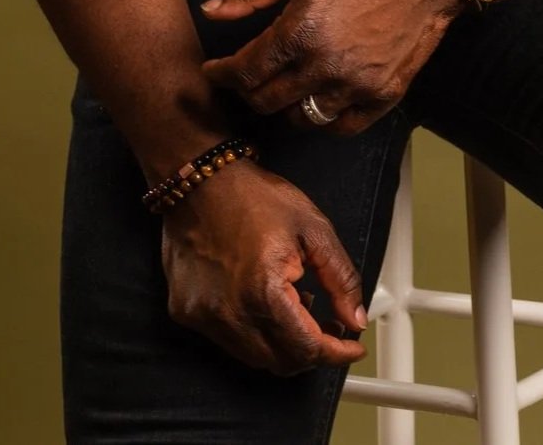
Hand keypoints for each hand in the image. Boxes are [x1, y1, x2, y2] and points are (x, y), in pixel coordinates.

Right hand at [160, 161, 370, 376]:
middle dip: (313, 349)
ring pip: (255, 358)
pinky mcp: (186, 313)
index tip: (352, 345)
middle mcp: (229, 314)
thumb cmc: (253, 196)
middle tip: (331, 324)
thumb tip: (356, 317)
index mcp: (263, 291)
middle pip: (282, 362)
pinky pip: (229, 342)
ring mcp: (203, 317)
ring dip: (284, 343)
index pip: (307, 348)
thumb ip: (341, 277)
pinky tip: (265, 300)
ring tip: (298, 304)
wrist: (200, 181)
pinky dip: (255, 333)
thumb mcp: (312, 228)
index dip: (337, 351)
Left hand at [199, 0, 462, 134]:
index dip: (221, 75)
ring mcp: (356, 86)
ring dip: (282, 106)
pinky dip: (323, 120)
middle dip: (246, 91)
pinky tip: (318, 99)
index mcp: (301, 32)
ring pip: (300, 119)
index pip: (245, 73)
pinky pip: (340, 127)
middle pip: (266, 102)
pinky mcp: (383, 96)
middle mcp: (326, 66)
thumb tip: (211, 10)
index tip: (213, 70)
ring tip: (280, 87)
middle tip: (244, 76)